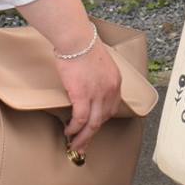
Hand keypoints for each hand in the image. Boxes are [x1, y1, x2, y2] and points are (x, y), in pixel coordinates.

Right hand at [55, 37, 121, 152]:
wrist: (76, 39)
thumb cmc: (83, 44)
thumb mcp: (98, 61)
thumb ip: (97, 76)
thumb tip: (87, 84)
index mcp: (115, 82)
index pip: (112, 108)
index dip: (101, 120)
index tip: (93, 128)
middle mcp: (110, 90)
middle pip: (103, 119)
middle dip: (92, 134)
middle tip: (84, 145)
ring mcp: (98, 94)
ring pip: (93, 124)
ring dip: (83, 137)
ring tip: (75, 146)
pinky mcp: (82, 96)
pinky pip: (80, 119)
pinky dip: (74, 128)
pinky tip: (69, 132)